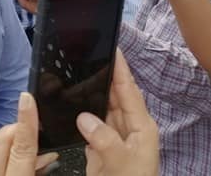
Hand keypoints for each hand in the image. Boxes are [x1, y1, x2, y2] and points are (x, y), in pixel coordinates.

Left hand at [0, 93, 58, 175]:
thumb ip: (41, 171)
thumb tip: (48, 156)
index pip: (22, 147)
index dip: (26, 121)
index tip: (27, 98)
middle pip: (0, 140)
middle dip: (14, 127)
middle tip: (32, 128)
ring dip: (6, 144)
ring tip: (22, 151)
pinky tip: (8, 166)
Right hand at [77, 51, 158, 175]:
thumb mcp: (122, 164)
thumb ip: (104, 139)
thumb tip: (84, 117)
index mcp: (140, 126)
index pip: (129, 90)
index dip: (120, 68)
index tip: (112, 47)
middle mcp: (128, 127)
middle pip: (113, 94)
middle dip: (101, 75)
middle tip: (85, 55)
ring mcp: (114, 136)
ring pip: (100, 106)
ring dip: (88, 92)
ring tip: (73, 72)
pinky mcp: (100, 146)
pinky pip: (89, 121)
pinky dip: (80, 110)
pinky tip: (69, 102)